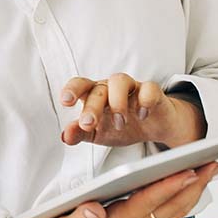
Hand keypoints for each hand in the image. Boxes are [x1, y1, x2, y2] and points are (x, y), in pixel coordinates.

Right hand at [39, 161, 217, 217]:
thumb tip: (94, 210)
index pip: (147, 202)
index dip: (168, 187)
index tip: (187, 171)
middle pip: (171, 206)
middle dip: (194, 185)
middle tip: (213, 164)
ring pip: (174, 211)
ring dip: (194, 191)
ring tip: (208, 171)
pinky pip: (168, 215)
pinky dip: (183, 200)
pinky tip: (189, 190)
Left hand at [60, 74, 206, 147]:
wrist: (153, 125)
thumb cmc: (120, 125)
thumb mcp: (98, 133)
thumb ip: (80, 133)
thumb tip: (65, 136)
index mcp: (94, 94)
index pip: (79, 85)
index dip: (71, 90)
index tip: (65, 101)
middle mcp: (110, 87)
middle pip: (98, 89)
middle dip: (92, 106)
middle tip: (88, 124)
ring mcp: (131, 87)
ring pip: (120, 81)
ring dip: (117, 102)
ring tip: (119, 123)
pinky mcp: (152, 92)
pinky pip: (149, 88)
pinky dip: (145, 100)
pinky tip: (142, 115)